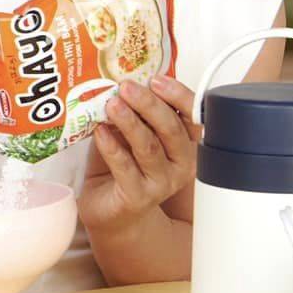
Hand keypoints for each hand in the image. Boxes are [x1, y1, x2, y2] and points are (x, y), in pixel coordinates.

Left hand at [81, 75, 198, 230]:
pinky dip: (112, 147)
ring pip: (149, 147)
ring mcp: (161, 183)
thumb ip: (133, 112)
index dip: (178, 95)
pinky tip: (99, 131)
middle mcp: (179, 164)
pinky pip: (125, 167)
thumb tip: (121, 83)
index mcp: (184, 144)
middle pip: (171, 129)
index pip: (193, 116)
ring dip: (129, 122)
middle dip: (149, 104)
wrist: (112, 212)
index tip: (156, 79)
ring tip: (111, 104)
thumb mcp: (131, 134)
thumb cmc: (123, 168)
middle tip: (126, 86)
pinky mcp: (138, 197)